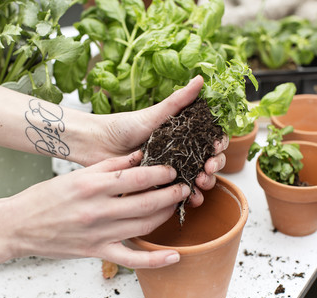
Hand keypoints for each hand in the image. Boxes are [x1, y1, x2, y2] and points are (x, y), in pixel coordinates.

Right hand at [7, 151, 189, 268]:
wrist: (18, 226)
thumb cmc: (44, 198)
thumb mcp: (76, 175)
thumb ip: (108, 166)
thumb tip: (137, 157)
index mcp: (93, 186)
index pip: (137, 177)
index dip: (160, 173)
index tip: (173, 170)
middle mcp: (98, 210)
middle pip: (146, 202)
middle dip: (171, 193)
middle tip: (184, 187)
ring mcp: (99, 234)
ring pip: (144, 226)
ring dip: (165, 215)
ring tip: (177, 205)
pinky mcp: (96, 252)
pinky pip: (131, 259)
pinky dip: (155, 260)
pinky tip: (174, 256)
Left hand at [84, 75, 227, 206]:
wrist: (98, 145)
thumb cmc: (123, 126)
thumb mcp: (153, 113)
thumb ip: (178, 100)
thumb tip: (200, 79)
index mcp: (183, 133)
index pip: (210, 139)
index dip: (218, 143)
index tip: (215, 147)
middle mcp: (180, 151)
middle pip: (208, 160)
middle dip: (214, 166)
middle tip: (207, 168)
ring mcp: (171, 169)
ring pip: (197, 179)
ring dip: (206, 183)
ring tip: (200, 184)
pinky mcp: (159, 185)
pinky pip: (179, 193)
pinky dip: (189, 198)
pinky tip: (192, 199)